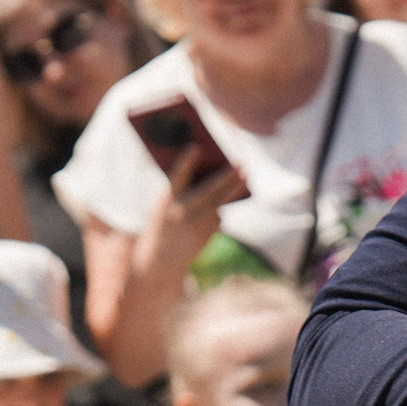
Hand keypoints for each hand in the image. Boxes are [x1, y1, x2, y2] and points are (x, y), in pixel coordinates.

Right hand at [141, 145, 249, 275]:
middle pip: (209, 191)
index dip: (186, 162)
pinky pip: (219, 212)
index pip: (176, 177)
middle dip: (226, 176)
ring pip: (221, 202)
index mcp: (166, 201)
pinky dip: (223, 203)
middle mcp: (182, 212)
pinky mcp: (209, 233)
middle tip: (239, 162)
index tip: (196, 146)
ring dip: (235, 187)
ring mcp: (197, 224)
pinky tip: (228, 195)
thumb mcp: (163, 205)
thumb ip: (181, 189)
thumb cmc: (162, 222)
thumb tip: (207, 170)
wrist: (161, 259)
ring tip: (246, 174)